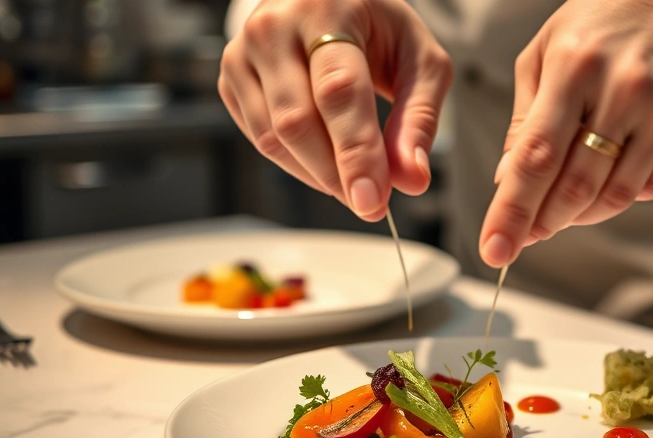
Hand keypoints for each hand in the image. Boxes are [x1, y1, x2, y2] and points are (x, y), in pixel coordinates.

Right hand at [219, 0, 452, 220]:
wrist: (331, 0)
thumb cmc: (379, 30)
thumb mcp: (421, 62)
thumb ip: (419, 119)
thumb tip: (412, 179)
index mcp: (328, 9)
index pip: (338, 92)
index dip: (355, 152)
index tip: (371, 201)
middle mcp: (275, 26)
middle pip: (297, 121)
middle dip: (336, 175)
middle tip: (370, 203)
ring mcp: (244, 51)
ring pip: (273, 138)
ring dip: (317, 176)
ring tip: (354, 182)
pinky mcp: (231, 77)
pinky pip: (259, 139)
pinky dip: (296, 165)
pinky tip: (325, 162)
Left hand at [480, 0, 652, 266]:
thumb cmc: (610, 16)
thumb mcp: (550, 49)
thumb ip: (526, 116)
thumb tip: (508, 180)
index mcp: (574, 66)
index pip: (535, 157)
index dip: (512, 211)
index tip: (494, 250)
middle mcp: (624, 89)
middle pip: (575, 186)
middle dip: (543, 223)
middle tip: (526, 237)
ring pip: (615, 195)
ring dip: (582, 215)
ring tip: (564, 209)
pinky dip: (624, 194)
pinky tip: (612, 176)